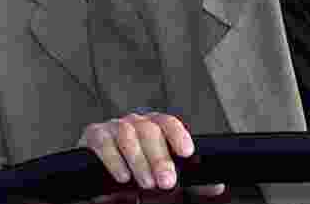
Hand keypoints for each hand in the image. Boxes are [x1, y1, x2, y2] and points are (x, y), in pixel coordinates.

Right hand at [79, 113, 224, 196]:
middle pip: (150, 131)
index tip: (188, 153)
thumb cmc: (136, 175)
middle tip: (167, 182)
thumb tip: (216, 186)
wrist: (98, 181)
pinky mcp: (93, 136)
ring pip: (128, 135)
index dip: (178, 135)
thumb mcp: (163, 178)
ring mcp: (113, 127)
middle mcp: (135, 123)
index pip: (169, 123)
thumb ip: (189, 182)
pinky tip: (122, 176)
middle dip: (160, 158)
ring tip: (146, 184)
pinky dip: (113, 160)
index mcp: (154, 128)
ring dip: (139, 161)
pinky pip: (104, 143)